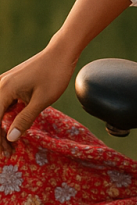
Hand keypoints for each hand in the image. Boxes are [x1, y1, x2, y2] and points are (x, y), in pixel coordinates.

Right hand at [0, 42, 76, 156]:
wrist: (62, 51)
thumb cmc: (55, 73)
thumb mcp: (42, 100)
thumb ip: (25, 119)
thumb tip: (9, 138)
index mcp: (4, 90)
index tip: (7, 152)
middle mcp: (0, 86)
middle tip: (9, 151)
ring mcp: (4, 83)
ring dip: (1, 127)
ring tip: (11, 142)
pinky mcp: (11, 83)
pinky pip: (3, 104)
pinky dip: (6, 117)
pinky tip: (14, 126)